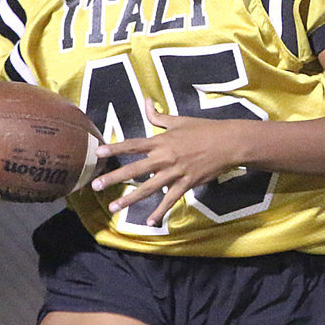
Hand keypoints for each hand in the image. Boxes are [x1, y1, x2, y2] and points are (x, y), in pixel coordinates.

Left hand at [92, 98, 238, 225]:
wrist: (228, 143)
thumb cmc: (204, 129)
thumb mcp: (179, 121)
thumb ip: (158, 116)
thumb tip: (146, 101)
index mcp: (161, 141)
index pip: (133, 145)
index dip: (115, 148)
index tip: (99, 153)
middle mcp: (165, 157)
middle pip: (135, 169)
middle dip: (114, 177)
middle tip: (96, 185)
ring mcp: (175, 172)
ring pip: (148, 188)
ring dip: (130, 199)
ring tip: (113, 208)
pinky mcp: (186, 184)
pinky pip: (170, 200)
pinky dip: (160, 211)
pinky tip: (150, 222)